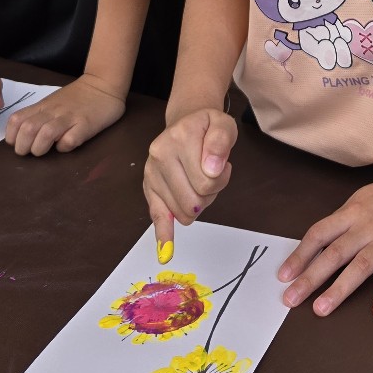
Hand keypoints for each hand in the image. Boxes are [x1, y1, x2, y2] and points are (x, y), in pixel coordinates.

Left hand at [5, 75, 125, 155]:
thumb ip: (39, 115)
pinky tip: (66, 145)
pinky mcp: (86, 125)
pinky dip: (64, 147)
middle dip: (23, 147)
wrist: (104, 84)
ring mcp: (70, 117)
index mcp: (43, 106)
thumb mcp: (53, 102)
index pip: (16, 120)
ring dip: (40, 148)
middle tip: (29, 152)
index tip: (18, 143)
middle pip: (27, 129)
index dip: (12, 136)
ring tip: (45, 151)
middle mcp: (53, 111)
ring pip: (45, 134)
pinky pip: (70, 140)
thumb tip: (23, 136)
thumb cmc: (77, 96)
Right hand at [144, 109, 237, 258]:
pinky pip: (156, 215)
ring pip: (183, 211)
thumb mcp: (223, 125)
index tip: (221, 163)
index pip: (207, 180)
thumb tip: (212, 169)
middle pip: (194, 200)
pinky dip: (162, 233)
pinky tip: (165, 250)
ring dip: (198, 203)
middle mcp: (160, 153)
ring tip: (198, 179)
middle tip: (210, 172)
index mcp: (180, 137)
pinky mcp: (149, 187)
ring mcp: (151, 172)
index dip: (221, 178)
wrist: (186, 121)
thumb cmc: (207, 126)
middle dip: (209, 193)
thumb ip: (221, 142)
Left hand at [277, 167, 372, 317]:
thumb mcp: (363, 200)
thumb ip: (344, 222)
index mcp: (352, 212)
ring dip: (339, 289)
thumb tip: (320, 244)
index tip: (283, 275)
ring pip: (359, 266)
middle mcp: (366, 225)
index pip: (319, 234)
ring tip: (321, 309)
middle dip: (309, 278)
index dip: (300, 255)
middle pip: (333, 253)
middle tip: (290, 300)